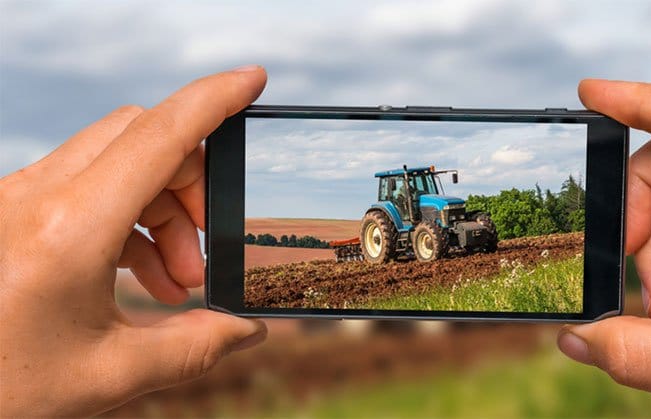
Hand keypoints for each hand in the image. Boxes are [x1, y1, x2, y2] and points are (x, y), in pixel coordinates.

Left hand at [0, 66, 268, 415]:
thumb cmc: (4, 392)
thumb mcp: (110, 376)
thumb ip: (194, 346)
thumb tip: (249, 329)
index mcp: (67, 229)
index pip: (159, 134)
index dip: (214, 99)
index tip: (254, 80)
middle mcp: (36, 196)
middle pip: (140, 137)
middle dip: (191, 181)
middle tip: (206, 248)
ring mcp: (17, 199)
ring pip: (115, 161)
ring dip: (160, 208)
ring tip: (175, 281)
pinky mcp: (10, 212)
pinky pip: (84, 188)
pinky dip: (126, 221)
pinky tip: (138, 279)